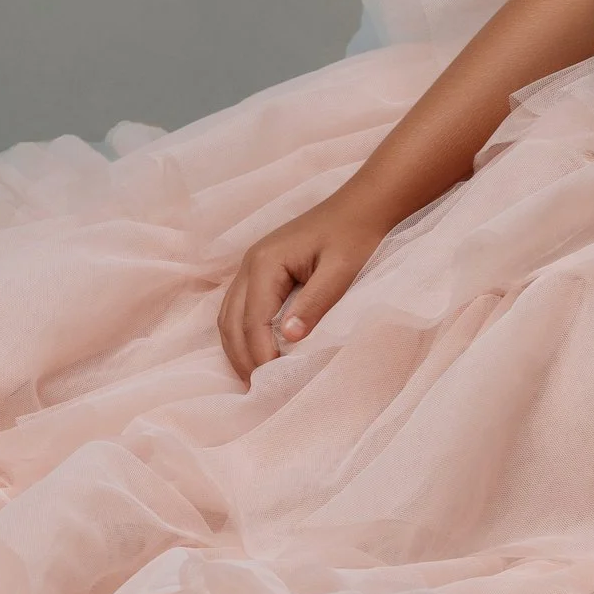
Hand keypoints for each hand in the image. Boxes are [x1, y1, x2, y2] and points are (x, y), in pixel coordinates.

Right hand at [217, 192, 389, 381]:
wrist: (364, 205)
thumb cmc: (356, 236)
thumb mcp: (341, 271)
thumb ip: (315, 303)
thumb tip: (286, 338)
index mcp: (266, 262)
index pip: (252, 320)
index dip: (259, 354)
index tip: (270, 382)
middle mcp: (250, 263)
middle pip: (231, 320)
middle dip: (242, 356)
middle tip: (257, 388)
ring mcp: (252, 264)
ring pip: (229, 315)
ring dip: (238, 347)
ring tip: (253, 377)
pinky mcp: (262, 268)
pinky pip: (240, 306)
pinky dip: (242, 332)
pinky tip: (257, 350)